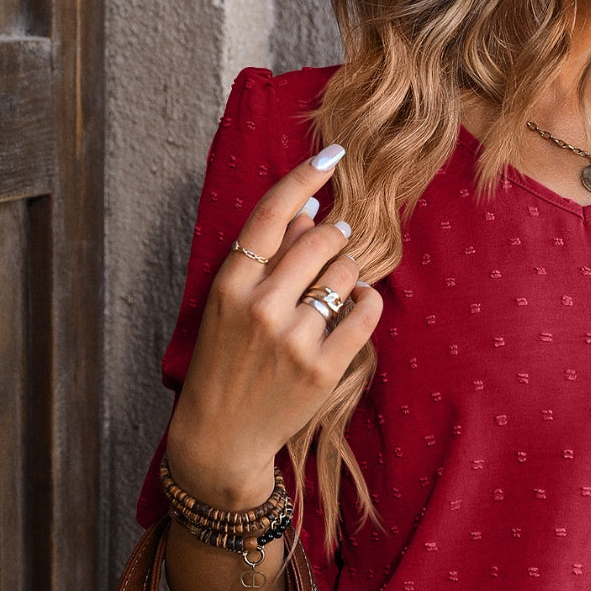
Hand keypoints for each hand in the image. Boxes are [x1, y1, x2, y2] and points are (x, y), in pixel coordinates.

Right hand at [166, 146, 383, 505]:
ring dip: (350, 267)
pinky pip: (365, 313)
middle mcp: (261, 307)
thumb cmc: (225, 363)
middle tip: (338, 239)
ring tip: (341, 277)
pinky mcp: (324, 368)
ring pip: (344, 274)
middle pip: (319, 241)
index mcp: (229, 284)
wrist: (222, 435)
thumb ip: (265, 259)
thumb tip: (310, 210)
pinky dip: (367, 300)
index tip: (334, 155)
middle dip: (335, 234)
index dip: (306, 176)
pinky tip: (358, 300)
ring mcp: (294, 339)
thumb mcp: (228, 305)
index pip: (272, 213)